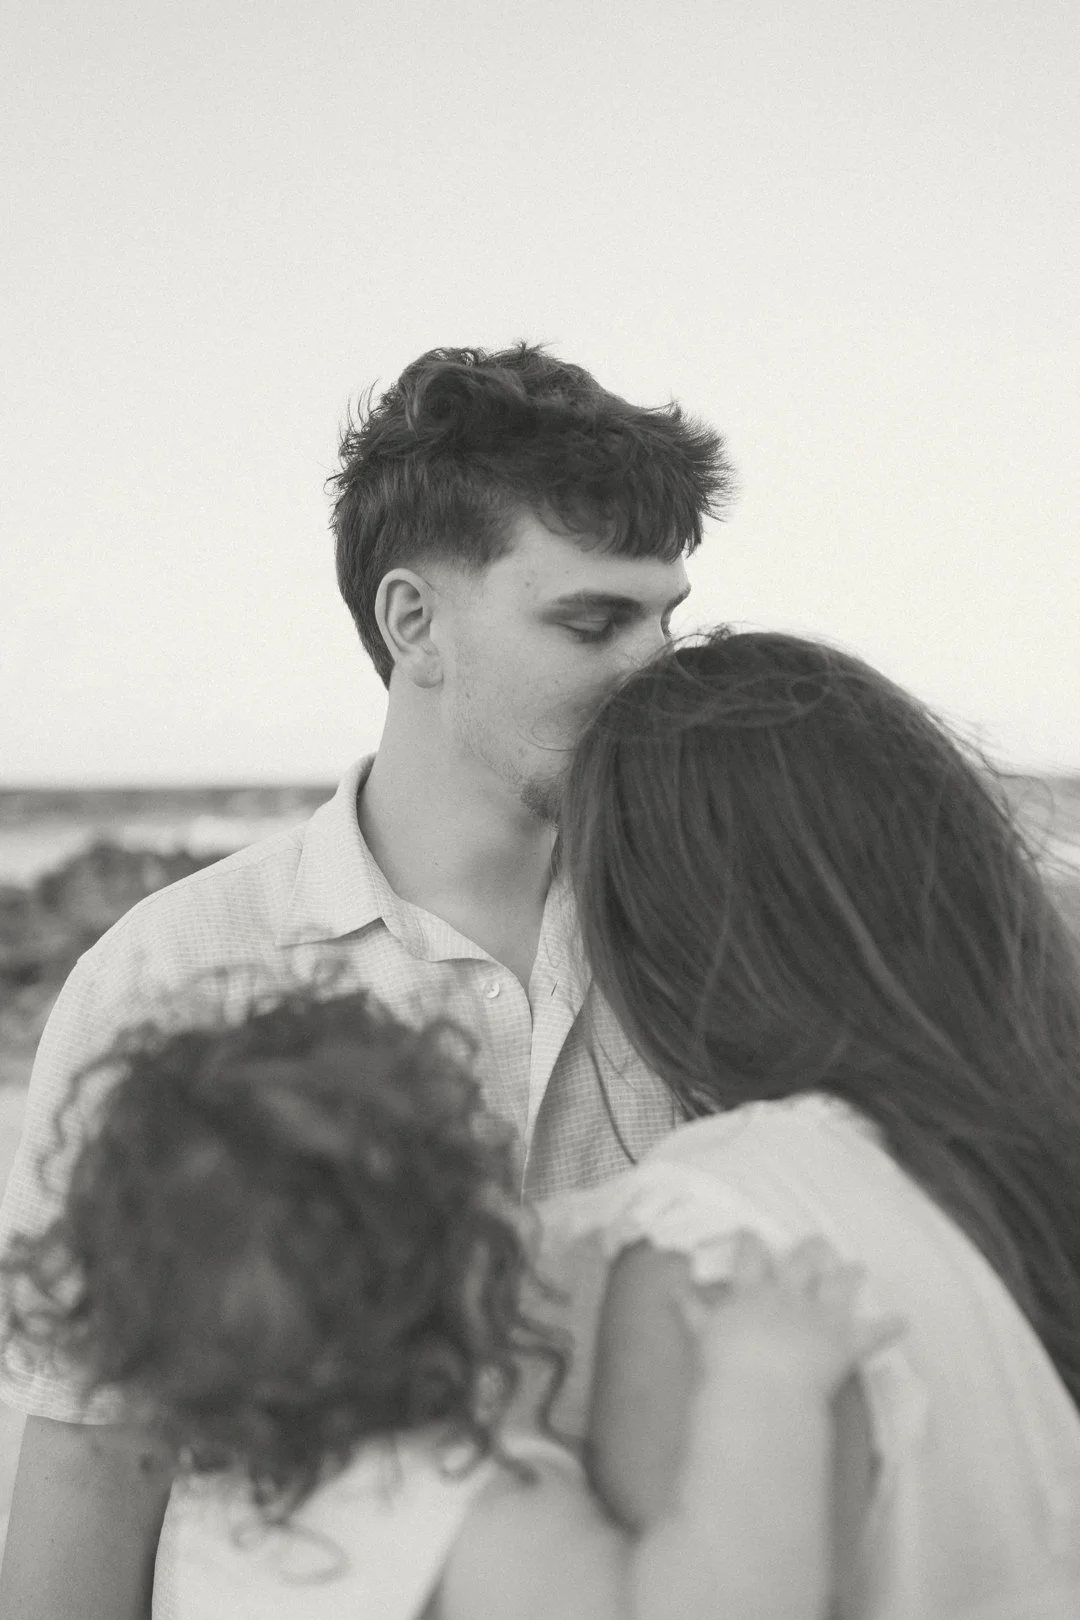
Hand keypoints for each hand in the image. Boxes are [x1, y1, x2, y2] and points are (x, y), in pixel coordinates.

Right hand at [678, 1232, 903, 1396]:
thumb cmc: (726, 1364)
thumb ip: (693, 1311)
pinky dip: (888, 1328)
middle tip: (816, 1242)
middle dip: (810, 1251)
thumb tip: (673, 1290)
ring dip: (849, 1276)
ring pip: (838, 1286)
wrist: (761, 1387)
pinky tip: (903, 1321)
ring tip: (859, 1266)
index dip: (751, 1242)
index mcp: (752, 1292)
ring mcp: (820, 1316)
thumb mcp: (703, 1335)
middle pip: (801, 1263)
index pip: (750, 1258)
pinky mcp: (844, 1342)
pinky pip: (872, 1333)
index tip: (750, 1231)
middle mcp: (788, 1296)